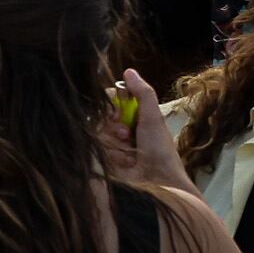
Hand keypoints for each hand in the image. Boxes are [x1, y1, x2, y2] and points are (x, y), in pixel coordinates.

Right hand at [103, 69, 194, 195]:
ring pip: (96, 131)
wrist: (157, 181)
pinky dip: (111, 154)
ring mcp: (110, 144)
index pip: (111, 99)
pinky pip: (94, 147)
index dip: (112, 104)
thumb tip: (128, 70)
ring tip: (129, 151)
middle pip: (100, 115)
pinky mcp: (102, 159)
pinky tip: (123, 162)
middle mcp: (119, 128)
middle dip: (114, 125)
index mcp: (133, 116)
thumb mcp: (153, 118)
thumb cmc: (159, 149)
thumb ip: (143, 93)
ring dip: (113, 142)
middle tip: (126, 134)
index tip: (119, 111)